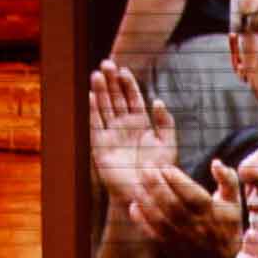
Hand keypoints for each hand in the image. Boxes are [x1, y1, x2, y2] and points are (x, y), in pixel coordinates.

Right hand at [89, 60, 177, 205]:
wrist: (146, 193)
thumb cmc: (160, 171)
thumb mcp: (168, 144)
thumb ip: (165, 122)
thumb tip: (158, 101)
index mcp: (140, 124)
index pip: (132, 99)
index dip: (128, 84)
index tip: (124, 70)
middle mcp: (124, 127)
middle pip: (115, 99)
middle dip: (111, 82)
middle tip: (106, 64)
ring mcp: (111, 136)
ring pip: (104, 108)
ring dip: (100, 91)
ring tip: (96, 74)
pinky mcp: (100, 147)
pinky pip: (95, 125)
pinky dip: (91, 111)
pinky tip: (89, 96)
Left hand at [129, 158, 243, 257]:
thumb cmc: (228, 225)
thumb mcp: (234, 202)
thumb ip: (228, 180)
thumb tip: (216, 163)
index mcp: (212, 212)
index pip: (191, 194)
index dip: (176, 180)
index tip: (164, 167)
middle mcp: (196, 226)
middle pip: (172, 204)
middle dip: (156, 185)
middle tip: (145, 169)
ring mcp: (182, 238)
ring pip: (160, 218)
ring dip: (146, 200)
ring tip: (138, 184)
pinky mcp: (171, 248)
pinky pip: (153, 234)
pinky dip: (142, 220)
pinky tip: (134, 205)